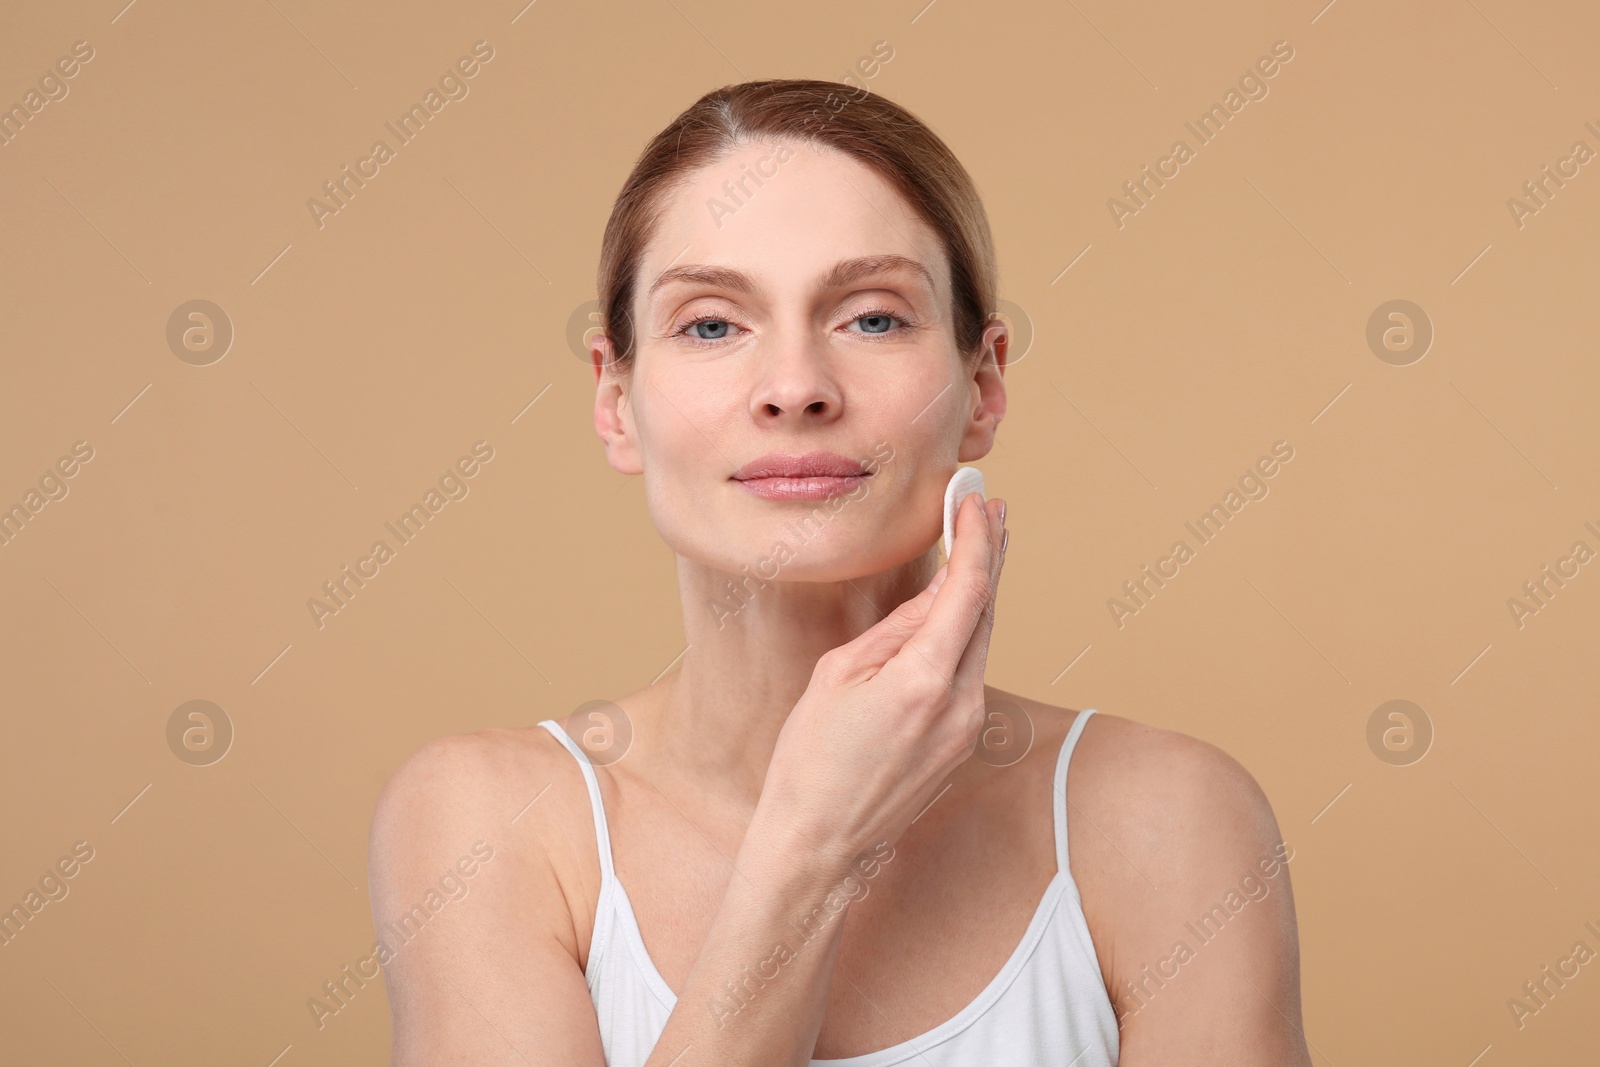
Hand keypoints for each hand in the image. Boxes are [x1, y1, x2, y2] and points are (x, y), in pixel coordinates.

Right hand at [761, 491, 1009, 867]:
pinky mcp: (962, 745)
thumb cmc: (809, 758)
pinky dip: (968, 634)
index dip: (978, 540)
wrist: (818, 844)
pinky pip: (971, 674)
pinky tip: (956, 612)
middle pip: (987, 613)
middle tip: (991, 509)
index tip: (979, 500)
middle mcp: (960, 704)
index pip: (968, 591)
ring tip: (980, 546)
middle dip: (990, 557)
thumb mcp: (840, 675)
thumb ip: (897, 630)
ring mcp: (967, 729)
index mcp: (923, 680)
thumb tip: (937, 592)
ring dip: (981, 594)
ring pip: (982, 644)